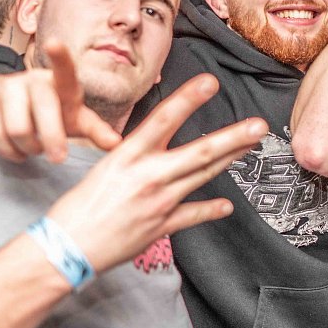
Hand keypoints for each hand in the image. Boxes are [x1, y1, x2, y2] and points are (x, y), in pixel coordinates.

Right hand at [0, 40, 122, 162]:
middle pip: (42, 107)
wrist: (18, 108)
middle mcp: (33, 78)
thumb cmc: (56, 114)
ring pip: (16, 126)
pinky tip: (15, 150)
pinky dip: (6, 149)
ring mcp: (7, 84)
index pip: (63, 69)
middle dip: (52, 138)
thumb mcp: (78, 122)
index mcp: (61, 83)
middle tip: (58, 159)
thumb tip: (116, 144)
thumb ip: (97, 131)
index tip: (54, 44)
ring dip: (28, 147)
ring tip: (34, 150)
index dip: (60, 57)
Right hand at [47, 73, 266, 272]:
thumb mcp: (105, 166)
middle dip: (233, 137)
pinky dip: (211, 210)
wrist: (67, 246)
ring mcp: (159, 202)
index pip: (164, 119)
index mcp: (128, 155)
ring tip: (252, 146)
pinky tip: (227, 206)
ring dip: (232, 160)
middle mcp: (148, 175)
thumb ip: (136, 154)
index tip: (211, 82)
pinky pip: (194, 214)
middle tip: (259, 125)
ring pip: (203, 176)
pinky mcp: (162, 226)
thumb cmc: (80, 204)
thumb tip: (156, 142)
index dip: (189, 99)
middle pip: (200, 151)